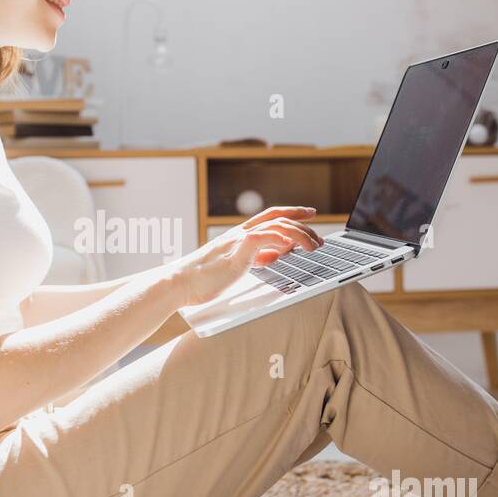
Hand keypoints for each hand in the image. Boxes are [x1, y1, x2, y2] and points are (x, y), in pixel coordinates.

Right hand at [167, 205, 322, 308]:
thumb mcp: (236, 265)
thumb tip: (276, 254)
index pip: (270, 218)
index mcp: (238, 236)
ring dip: (300, 234)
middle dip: (303, 223)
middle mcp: (239, 234)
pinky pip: (262, 238)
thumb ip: (256, 257)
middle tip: (319, 236)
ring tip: (314, 246)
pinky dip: (281, 239)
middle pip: (277, 217)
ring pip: (276, 226)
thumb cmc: (202, 279)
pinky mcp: (236, 252)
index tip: (309, 214)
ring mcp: (238, 241)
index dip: (292, 214)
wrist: (178, 283)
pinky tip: (292, 246)